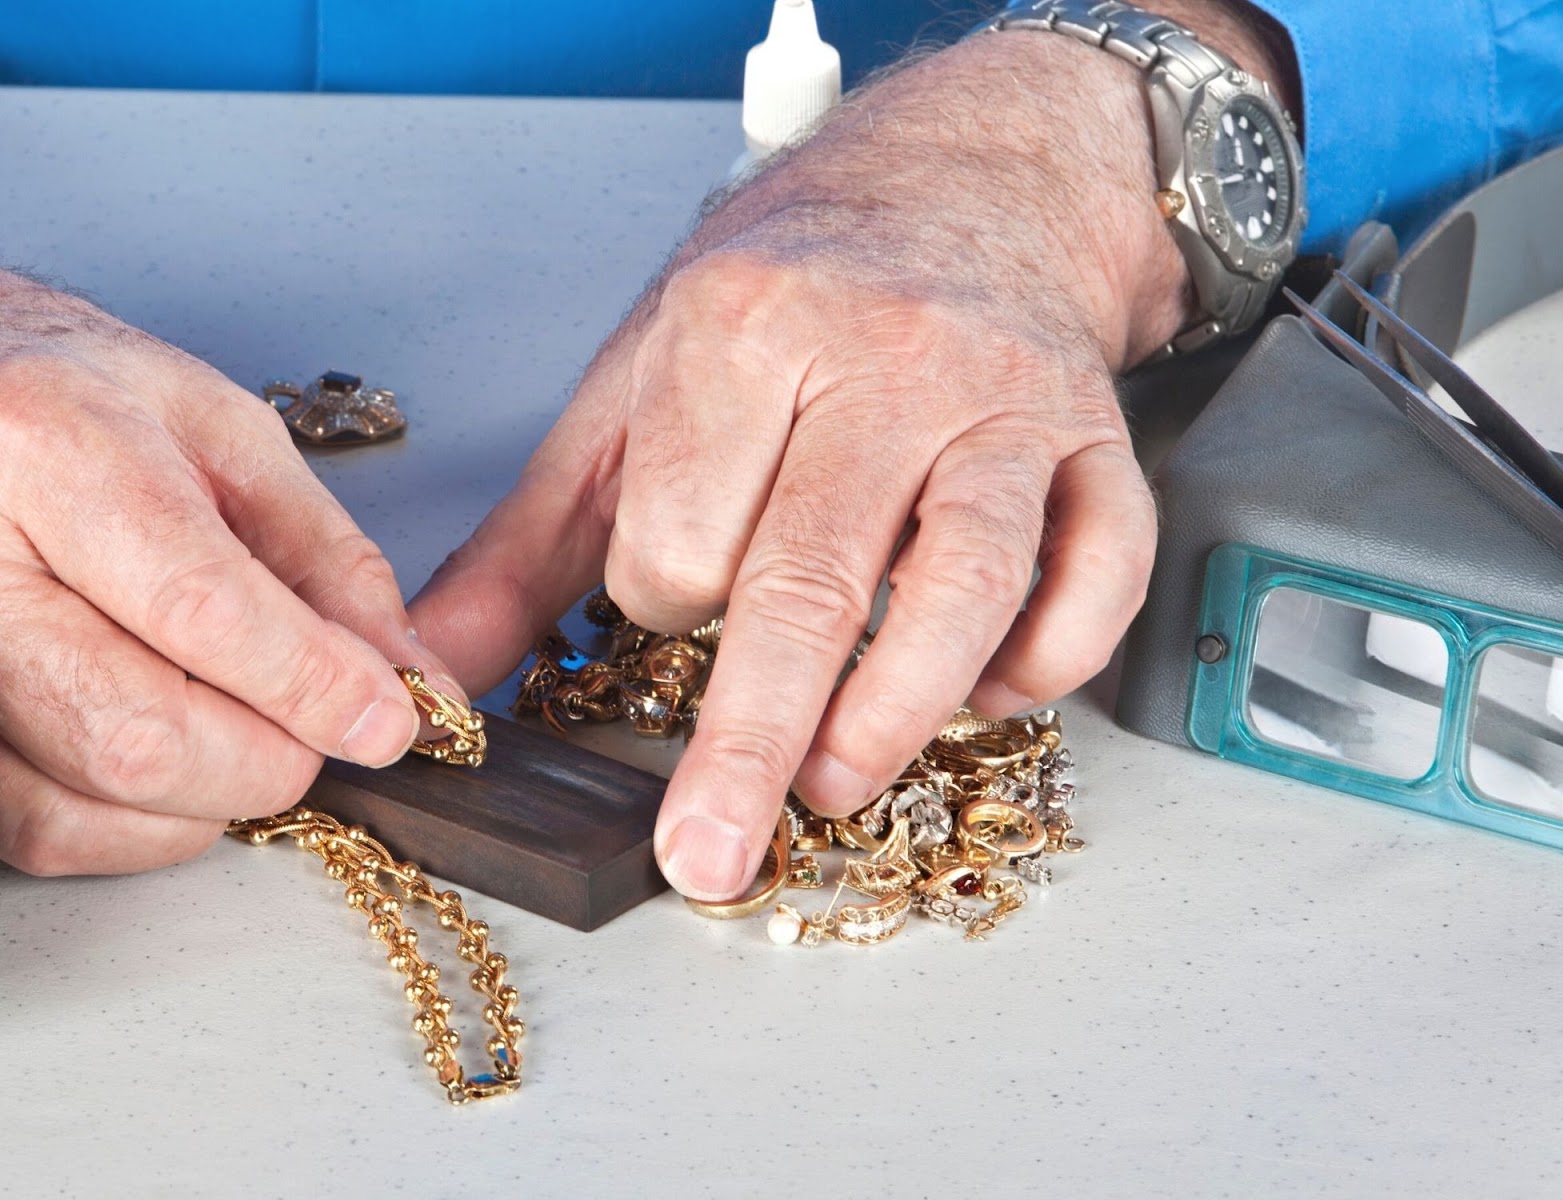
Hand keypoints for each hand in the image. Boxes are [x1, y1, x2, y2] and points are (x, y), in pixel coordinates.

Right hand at [0, 273, 456, 874]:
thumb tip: (411, 679)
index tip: (389, 719)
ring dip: (208, 798)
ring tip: (240, 723)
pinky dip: (137, 824)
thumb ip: (326, 559)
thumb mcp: (231, 439)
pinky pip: (38, 829)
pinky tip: (175, 752)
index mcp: (55, 450)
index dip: (313, 685)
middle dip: (268, 759)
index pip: (202, 609)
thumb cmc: (91, 407)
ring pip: (84, 804)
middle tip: (317, 726)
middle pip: (138, 738)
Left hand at [412, 3, 1292, 898]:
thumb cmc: (785, 293)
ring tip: (838, 784)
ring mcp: (1002, 399)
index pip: (680, 540)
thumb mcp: (632, 390)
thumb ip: (531, 542)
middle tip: (711, 853)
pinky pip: (1102, 567)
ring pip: (968, 582)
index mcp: (741, 331)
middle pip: (810, 581)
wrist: (958, 182)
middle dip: (750, 742)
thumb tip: (435, 671)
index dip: (663, 602)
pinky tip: (989, 693)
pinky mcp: (1097, 436)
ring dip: (901, 714)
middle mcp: (882, 355)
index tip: (677, 595)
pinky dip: (1051, 658)